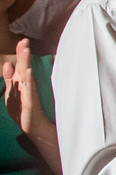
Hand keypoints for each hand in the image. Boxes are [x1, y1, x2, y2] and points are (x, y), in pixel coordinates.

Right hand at [3, 39, 58, 174]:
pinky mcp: (27, 106)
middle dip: (21, 55)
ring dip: (22, 63)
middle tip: (23, 41)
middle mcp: (18, 91)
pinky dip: (27, 81)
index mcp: (20, 87)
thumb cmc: (37, 113)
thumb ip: (35, 84)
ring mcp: (20, 98)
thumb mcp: (35, 96)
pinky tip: (27, 71)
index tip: (24, 41)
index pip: (19, 67)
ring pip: (20, 78)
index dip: (21, 55)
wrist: (39, 132)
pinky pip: (27, 91)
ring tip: (25, 50)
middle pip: (18, 70)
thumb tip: (35, 68)